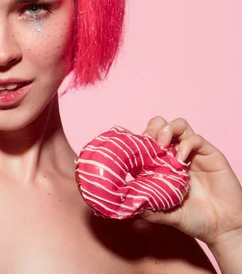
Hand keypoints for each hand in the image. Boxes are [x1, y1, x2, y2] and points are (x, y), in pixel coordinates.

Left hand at [140, 116, 241, 246]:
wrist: (222, 227)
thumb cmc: (193, 219)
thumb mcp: (165, 215)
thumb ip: (149, 210)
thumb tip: (129, 205)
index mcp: (160, 164)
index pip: (146, 141)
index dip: (137, 140)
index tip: (130, 148)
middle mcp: (175, 154)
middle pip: (160, 126)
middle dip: (152, 129)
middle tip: (149, 144)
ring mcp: (191, 152)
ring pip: (178, 125)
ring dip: (167, 130)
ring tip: (162, 146)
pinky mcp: (209, 154)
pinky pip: (195, 138)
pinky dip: (185, 144)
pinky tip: (181, 160)